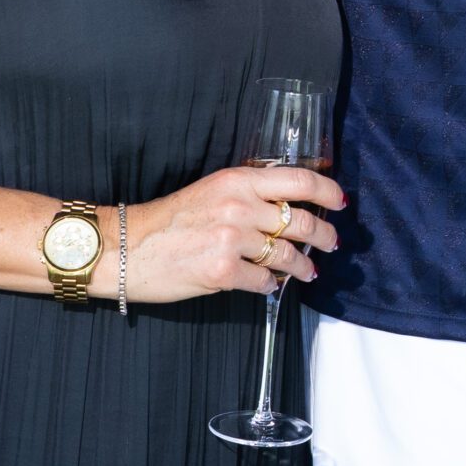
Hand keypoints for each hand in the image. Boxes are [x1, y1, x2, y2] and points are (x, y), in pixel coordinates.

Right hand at [120, 166, 344, 302]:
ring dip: (302, 267)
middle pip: (301, 220)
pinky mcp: (223, 271)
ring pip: (287, 255)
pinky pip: (264, 282)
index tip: (340, 202)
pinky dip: (271, 286)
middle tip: (331, 243)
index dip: (327, 191)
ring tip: (307, 272)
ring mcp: (232, 239)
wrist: (126, 247)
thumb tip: (287, 209)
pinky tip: (269, 285)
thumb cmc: (167, 222)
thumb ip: (248, 196)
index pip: (299, 180)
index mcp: (237, 181)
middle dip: (324, 236)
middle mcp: (238, 206)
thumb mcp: (211, 192)